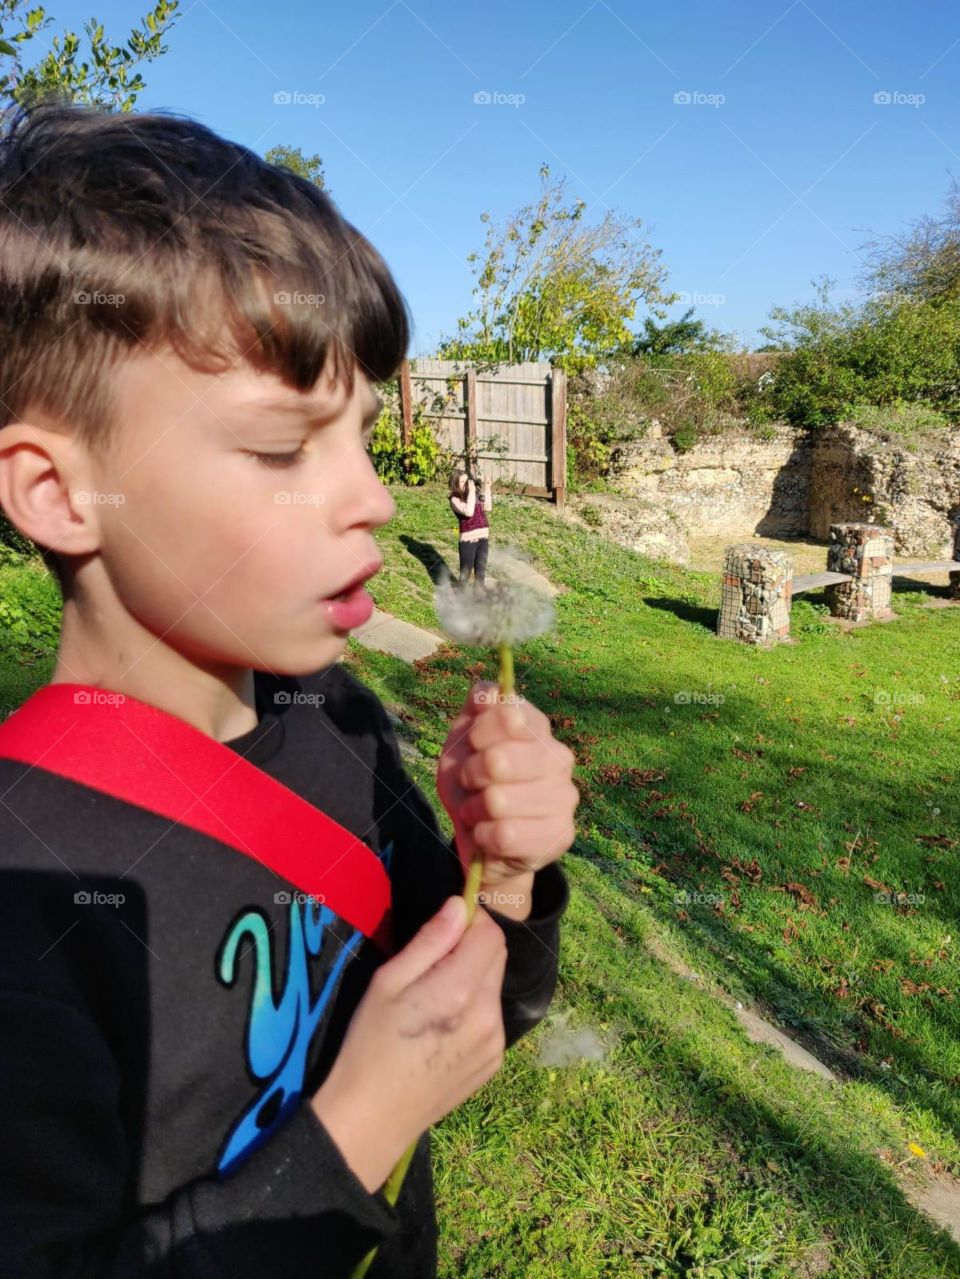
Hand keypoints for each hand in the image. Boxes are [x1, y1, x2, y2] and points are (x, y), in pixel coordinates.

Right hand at [311, 895, 506, 1192]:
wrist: (372, 1117)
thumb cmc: (369, 1043)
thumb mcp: (387, 982)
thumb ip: (430, 941)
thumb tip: (459, 905)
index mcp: (462, 990)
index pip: (491, 933)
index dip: (469, 922)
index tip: (443, 929)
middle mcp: (489, 1016)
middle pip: (497, 958)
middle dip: (471, 949)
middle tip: (431, 966)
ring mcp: (496, 1043)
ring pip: (493, 988)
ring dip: (473, 980)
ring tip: (433, 1003)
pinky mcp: (494, 1063)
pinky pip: (492, 1018)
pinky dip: (474, 1011)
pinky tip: (442, 1030)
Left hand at [437, 680, 578, 889]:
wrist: (479, 837)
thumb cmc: (472, 783)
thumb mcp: (462, 741)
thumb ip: (476, 709)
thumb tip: (487, 692)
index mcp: (537, 727)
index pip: (508, 715)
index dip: (477, 733)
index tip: (472, 745)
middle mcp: (559, 757)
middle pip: (497, 760)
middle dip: (470, 775)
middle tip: (471, 784)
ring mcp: (565, 797)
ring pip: (498, 801)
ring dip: (474, 810)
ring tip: (479, 812)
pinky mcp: (561, 834)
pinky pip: (505, 835)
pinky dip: (484, 837)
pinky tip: (489, 835)